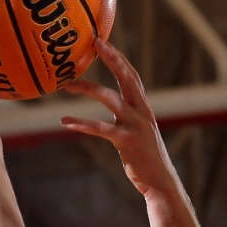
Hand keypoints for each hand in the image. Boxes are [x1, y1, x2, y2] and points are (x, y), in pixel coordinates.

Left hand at [59, 39, 181, 201]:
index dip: (119, 59)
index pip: (132, 76)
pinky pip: (101, 128)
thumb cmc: (146, 160)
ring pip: (110, 98)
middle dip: (112, 59)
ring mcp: (135, 126)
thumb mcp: (140, 134)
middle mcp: (141, 113)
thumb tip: (115, 109)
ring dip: (88, 88)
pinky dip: (82, 124)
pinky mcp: (127, 141)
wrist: (161, 183)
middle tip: (95, 43)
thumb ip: (129, 118)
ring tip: (67, 85)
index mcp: (144, 109)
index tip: (105, 43)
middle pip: (127, 78)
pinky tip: (65, 121)